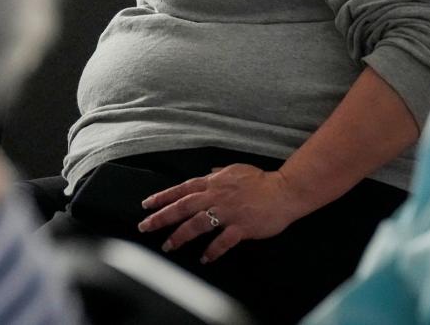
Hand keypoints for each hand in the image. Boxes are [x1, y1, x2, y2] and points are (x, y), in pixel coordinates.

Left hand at [137, 164, 302, 262]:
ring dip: (180, 236)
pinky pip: (222, 241)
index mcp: (213, 183)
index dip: (163, 196)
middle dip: (162, 217)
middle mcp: (216, 196)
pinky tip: (204, 258)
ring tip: (168, 245)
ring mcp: (228, 212)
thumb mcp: (236, 169)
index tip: (147, 204)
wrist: (284, 191)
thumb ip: (218, 173)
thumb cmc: (261, 180)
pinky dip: (212, 250)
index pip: (182, 189)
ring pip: (197, 224)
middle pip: (183, 207)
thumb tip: (208, 173)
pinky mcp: (241, 227)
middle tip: (145, 226)